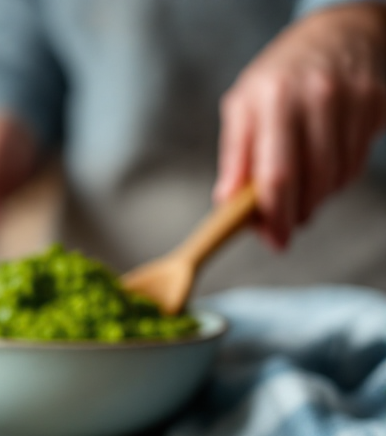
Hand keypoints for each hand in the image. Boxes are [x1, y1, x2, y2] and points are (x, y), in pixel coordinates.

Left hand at [214, 3, 385, 248]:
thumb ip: (234, 157)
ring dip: (317, 197)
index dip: (274, 217)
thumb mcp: (243, 106)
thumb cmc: (280, 77)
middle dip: (296, 214)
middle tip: (286, 225)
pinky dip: (338, 177)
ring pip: (337, 178)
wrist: (337, 33)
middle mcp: (315, 97)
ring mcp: (352, 99)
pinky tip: (324, 162)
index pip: (275, 175)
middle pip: (311, 182)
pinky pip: (357, 163)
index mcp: (271, 99)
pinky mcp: (377, 104)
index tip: (272, 240)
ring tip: (302, 187)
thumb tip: (227, 205)